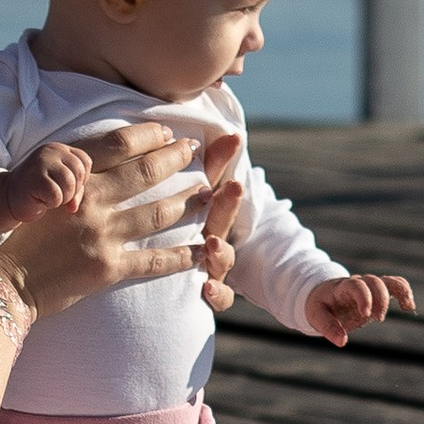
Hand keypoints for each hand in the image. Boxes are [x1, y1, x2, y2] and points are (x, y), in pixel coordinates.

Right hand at [0, 120, 207, 319]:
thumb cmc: (10, 235)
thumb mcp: (31, 189)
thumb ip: (63, 174)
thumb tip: (90, 162)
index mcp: (71, 179)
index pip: (118, 145)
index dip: (148, 135)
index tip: (168, 131)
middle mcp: (91, 202)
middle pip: (146, 173)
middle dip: (175, 158)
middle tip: (194, 151)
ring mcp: (102, 236)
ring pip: (158, 213)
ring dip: (187, 201)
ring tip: (207, 192)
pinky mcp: (107, 269)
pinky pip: (154, 260)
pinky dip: (182, 255)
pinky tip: (201, 250)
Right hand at [0, 141, 91, 236]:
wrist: (8, 197)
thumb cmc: (38, 192)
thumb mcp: (61, 187)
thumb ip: (76, 191)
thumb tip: (74, 207)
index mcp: (59, 149)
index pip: (85, 162)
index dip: (80, 180)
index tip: (63, 186)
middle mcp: (51, 151)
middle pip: (79, 173)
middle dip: (72, 191)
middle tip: (55, 194)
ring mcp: (41, 162)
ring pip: (69, 184)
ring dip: (62, 198)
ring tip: (48, 197)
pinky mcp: (35, 177)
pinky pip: (56, 195)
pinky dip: (51, 203)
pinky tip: (39, 200)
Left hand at [197, 139, 244, 310]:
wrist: (196, 281)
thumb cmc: (190, 227)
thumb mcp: (196, 195)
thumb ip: (209, 164)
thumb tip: (217, 126)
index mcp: (207, 212)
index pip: (218, 184)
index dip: (224, 161)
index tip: (231, 139)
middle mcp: (214, 237)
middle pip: (223, 219)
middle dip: (228, 202)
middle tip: (233, 186)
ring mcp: (216, 265)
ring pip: (223, 259)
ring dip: (220, 251)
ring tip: (211, 244)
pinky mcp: (213, 293)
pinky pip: (223, 296)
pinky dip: (220, 294)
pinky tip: (208, 289)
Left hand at [306, 270, 415, 346]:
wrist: (324, 294)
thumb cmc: (320, 306)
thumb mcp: (316, 317)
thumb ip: (328, 328)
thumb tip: (342, 342)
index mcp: (342, 288)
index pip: (355, 286)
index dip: (363, 297)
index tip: (365, 315)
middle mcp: (359, 283)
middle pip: (375, 282)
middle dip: (380, 299)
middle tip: (379, 319)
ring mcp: (370, 286)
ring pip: (388, 281)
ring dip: (400, 291)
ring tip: (407, 307)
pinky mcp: (378, 292)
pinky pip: (395, 285)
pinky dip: (404, 292)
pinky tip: (409, 307)